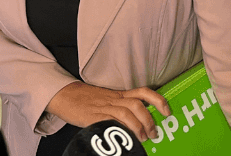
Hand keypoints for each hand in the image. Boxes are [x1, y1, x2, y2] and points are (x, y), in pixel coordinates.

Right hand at [47, 82, 171, 141]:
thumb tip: (138, 125)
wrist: (64, 96)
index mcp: (118, 95)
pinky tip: (124, 138)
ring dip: (138, 126)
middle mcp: (114, 100)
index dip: (158, 100)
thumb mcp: (105, 100)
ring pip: (127, 112)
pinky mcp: (94, 116)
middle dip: (149, 120)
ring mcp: (104, 107)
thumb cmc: (84, 100)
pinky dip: (121, 129)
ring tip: (142, 139)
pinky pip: (111, 121)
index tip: (167, 111)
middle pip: (137, 105)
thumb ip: (119, 109)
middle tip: (154, 134)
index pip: (142, 92)